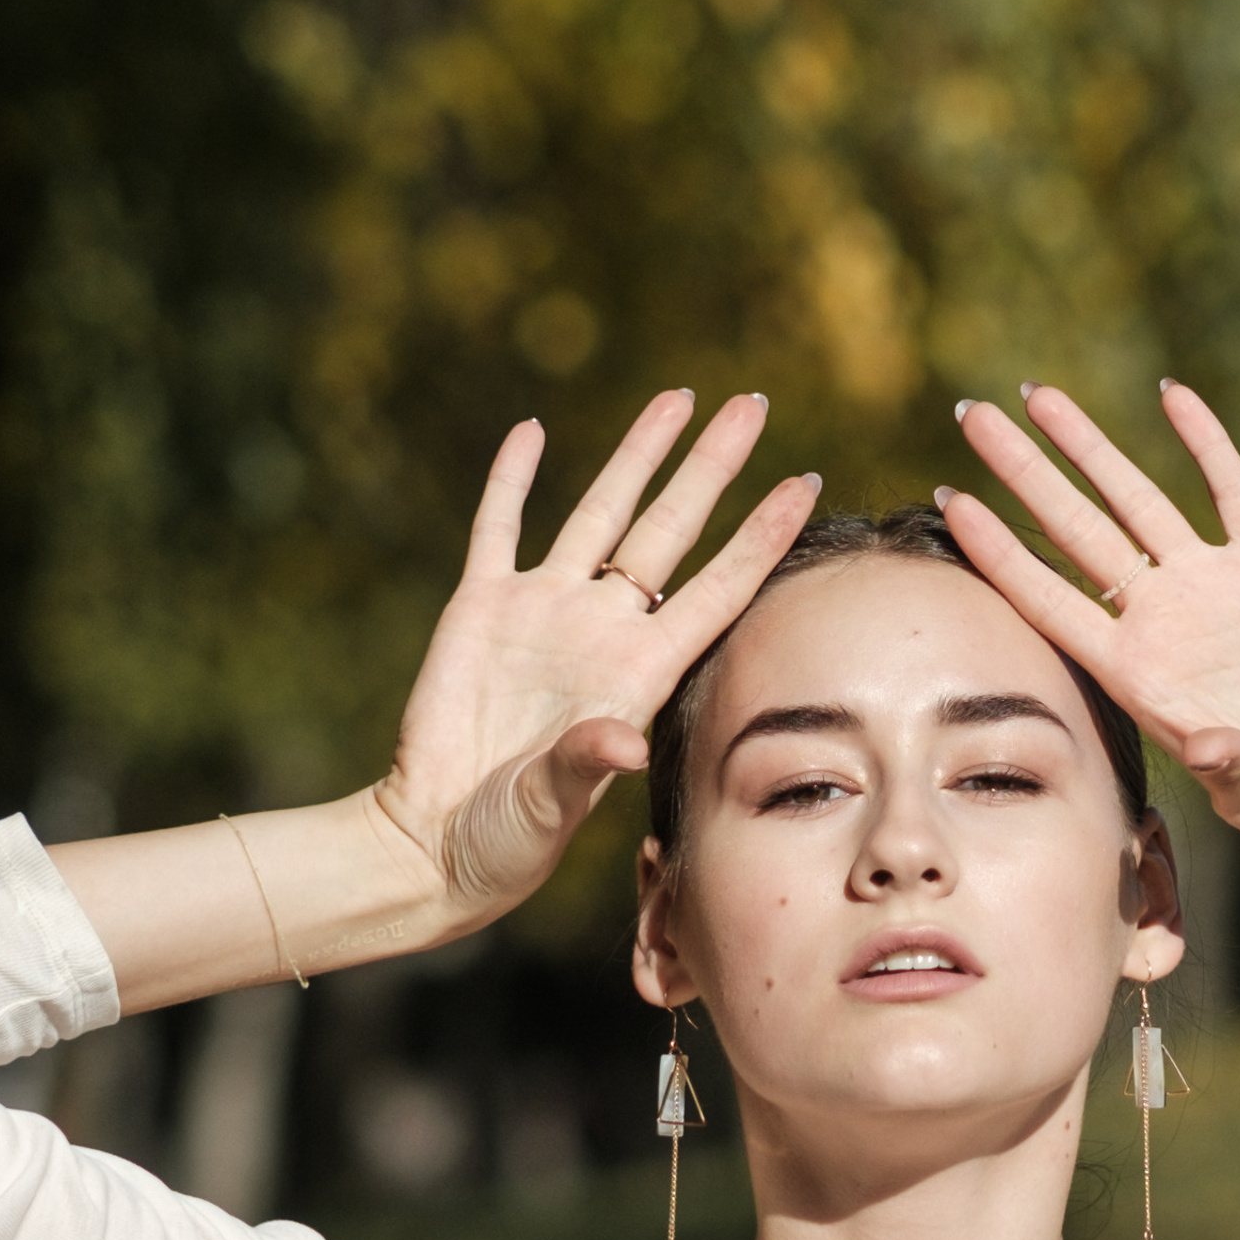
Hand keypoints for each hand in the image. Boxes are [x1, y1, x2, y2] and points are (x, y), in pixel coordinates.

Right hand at [375, 390, 818, 936]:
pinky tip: (530, 429)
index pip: (718, 587)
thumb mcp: (551, 805)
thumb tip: (624, 745)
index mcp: (639, 672)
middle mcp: (602, 630)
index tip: (806, 482)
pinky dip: (510, 479)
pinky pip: (499, 528)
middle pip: (671, 528)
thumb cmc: (507, 838)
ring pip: (600, 512)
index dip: (761, 535)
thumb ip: (585, 762)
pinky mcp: (480, 609)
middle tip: (753, 403)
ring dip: (635, 456)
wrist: (433, 840)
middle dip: (712, 466)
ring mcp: (543, 612)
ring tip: (677, 398)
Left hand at [938, 383, 1239, 880]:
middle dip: (1022, 471)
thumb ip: (1231, 768)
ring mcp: (1212, 589)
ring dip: (1089, 446)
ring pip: (1137, 499)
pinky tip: (1171, 395)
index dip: (999, 550)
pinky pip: (1232, 491)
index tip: (949, 499)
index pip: (1048, 597)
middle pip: (1074, 530)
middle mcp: (1160, 621)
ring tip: (1037, 394)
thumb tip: (1211, 751)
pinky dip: (1205, 442)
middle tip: (970, 412)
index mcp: (1137, 674)